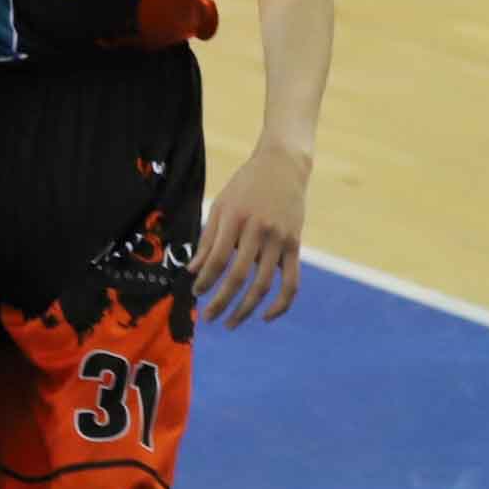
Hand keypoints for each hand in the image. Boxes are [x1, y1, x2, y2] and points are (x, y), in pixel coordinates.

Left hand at [195, 144, 307, 325]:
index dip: (206, 280)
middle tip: (208, 318)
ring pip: (264, 284)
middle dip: (221, 301)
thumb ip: (208, 239)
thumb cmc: (245, 186)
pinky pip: (292, 282)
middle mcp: (259, 230)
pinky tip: (265, 317)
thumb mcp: (220, 206)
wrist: (283, 166)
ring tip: (230, 323)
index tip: (195, 294)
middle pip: (239, 276)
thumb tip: (193, 271)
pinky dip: (281, 304)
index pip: (218, 259)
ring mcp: (280, 240)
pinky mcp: (295, 246)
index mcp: (235, 219)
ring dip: (246, 309)